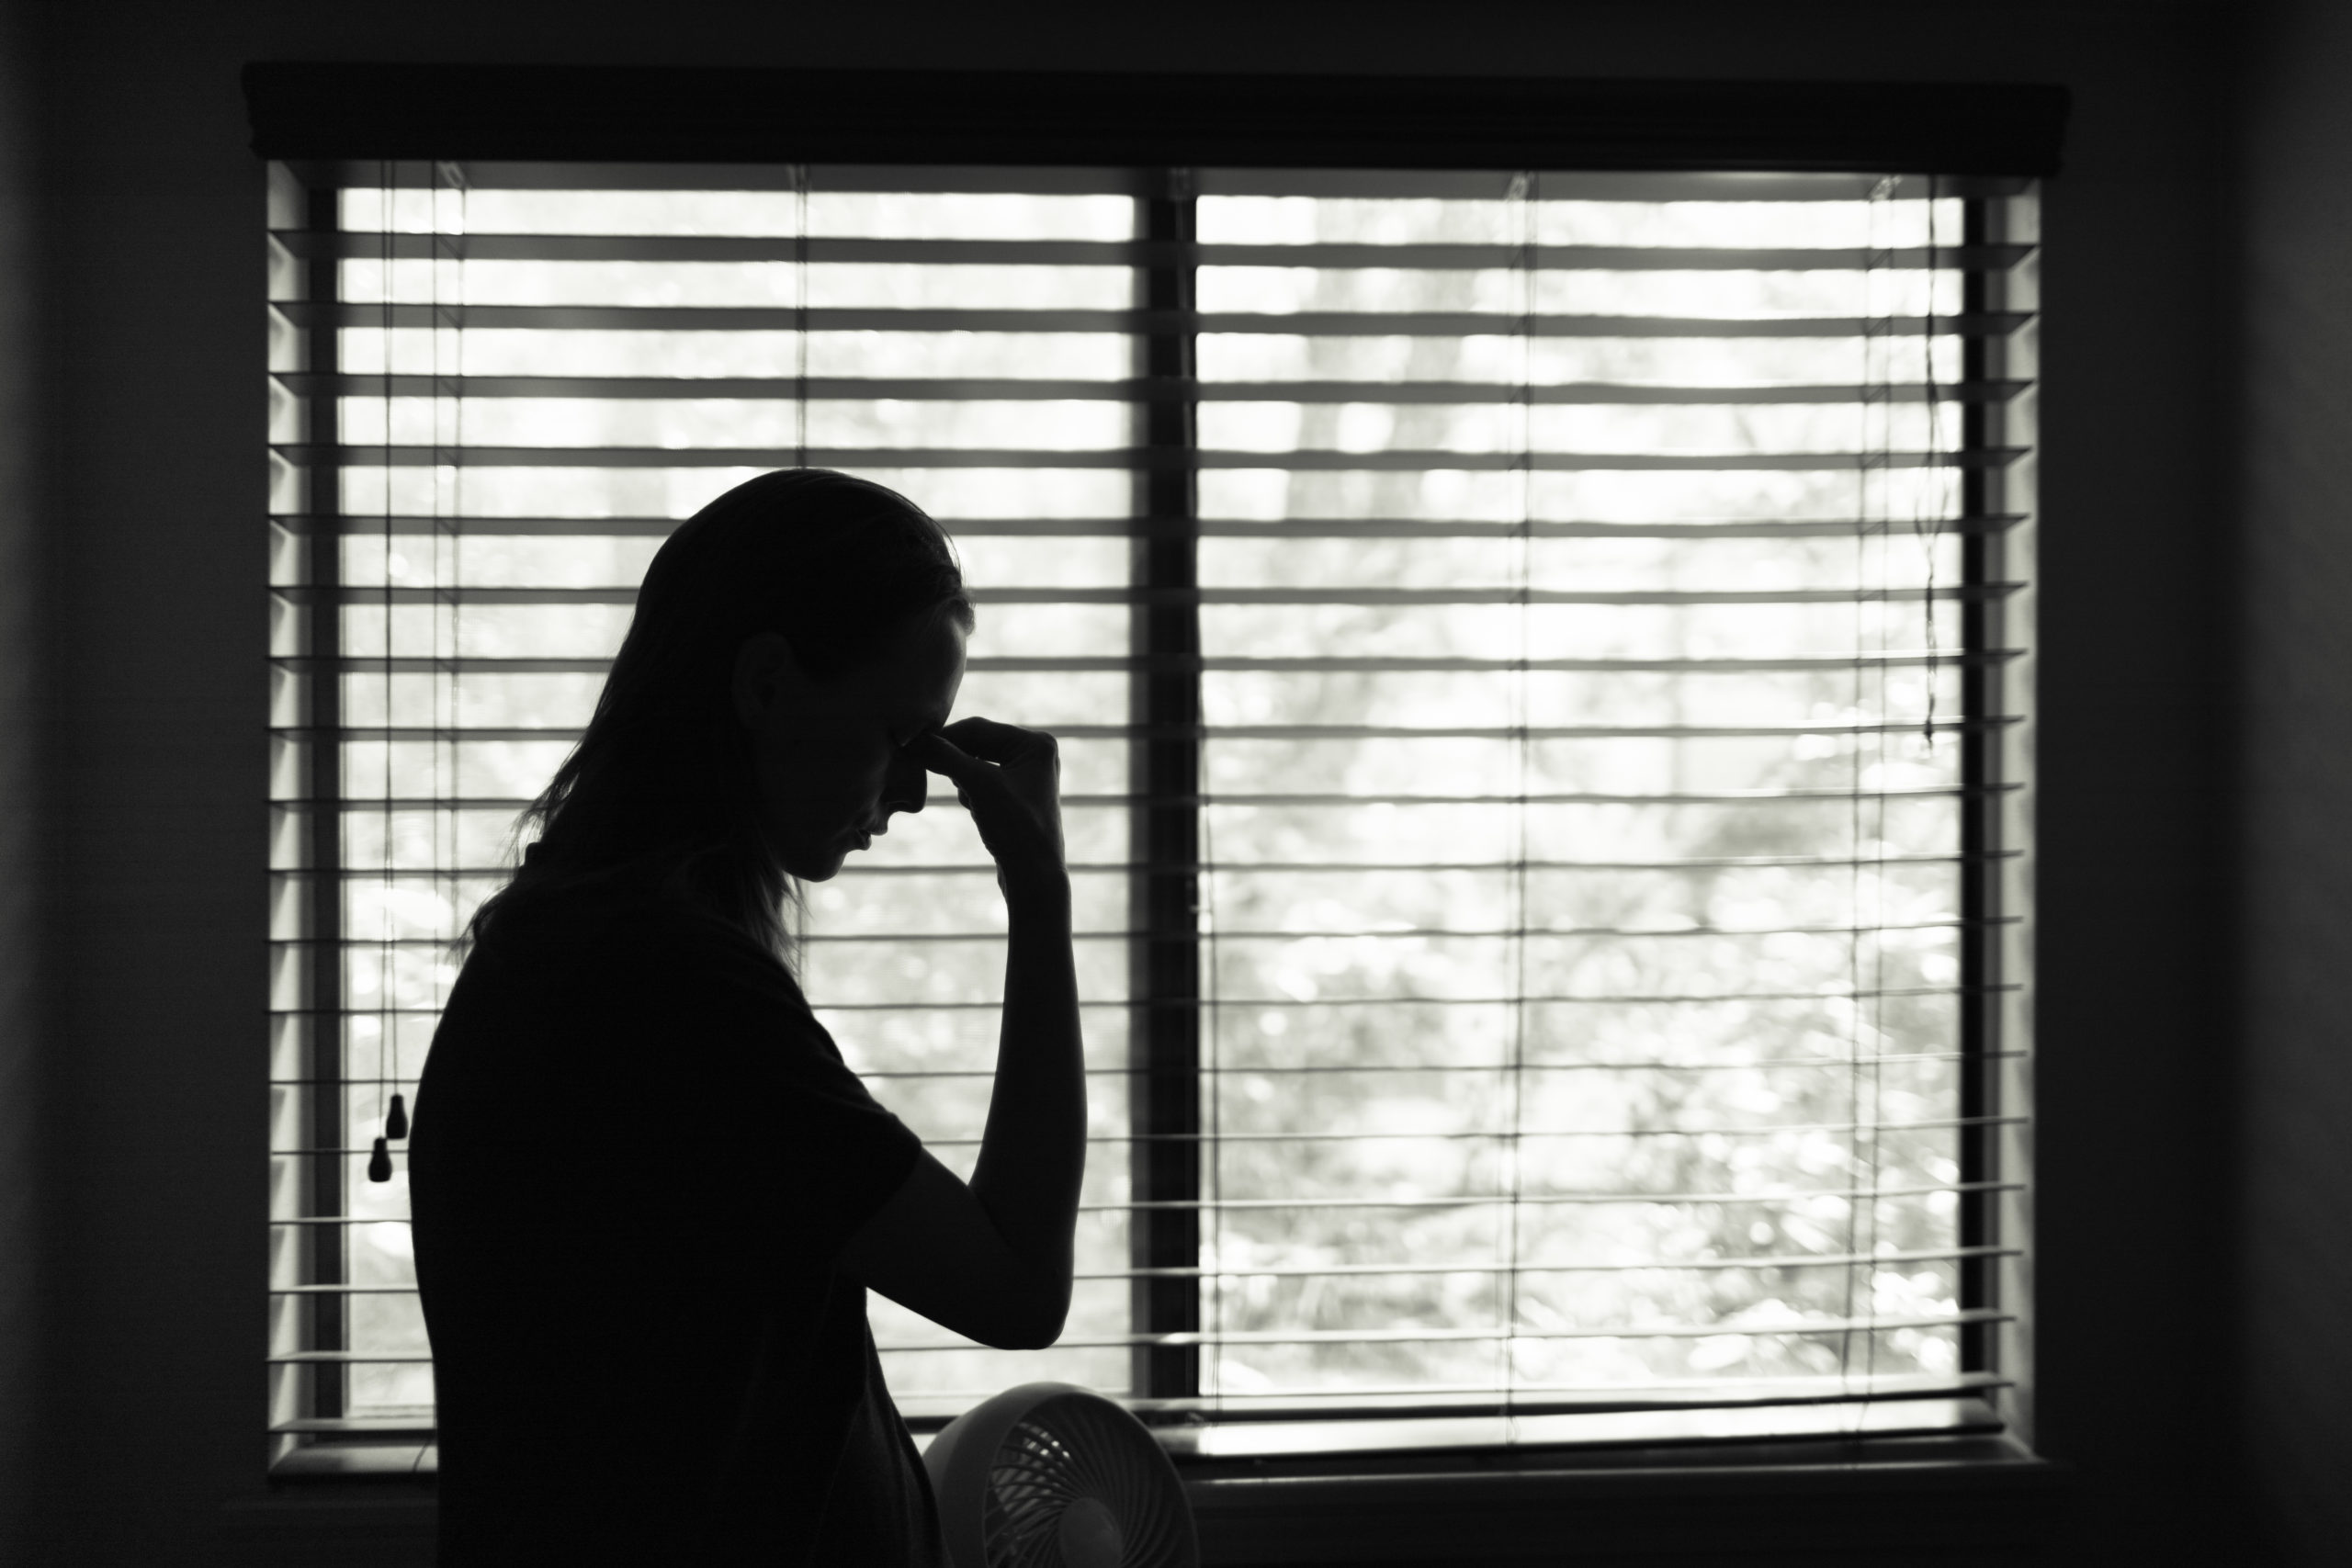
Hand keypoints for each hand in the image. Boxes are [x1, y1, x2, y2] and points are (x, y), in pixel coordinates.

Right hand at [910, 718, 1065, 898]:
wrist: (1033, 877)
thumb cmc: (1016, 828)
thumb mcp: (979, 786)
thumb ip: (946, 758)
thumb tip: (913, 740)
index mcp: (1036, 743)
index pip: (979, 728)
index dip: (944, 737)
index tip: (912, 747)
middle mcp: (1035, 754)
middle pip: (977, 744)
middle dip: (955, 761)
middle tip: (924, 767)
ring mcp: (1025, 775)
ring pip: (975, 764)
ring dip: (962, 779)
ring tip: (969, 800)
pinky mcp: (1014, 796)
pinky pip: (981, 782)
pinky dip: (970, 793)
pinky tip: (976, 811)